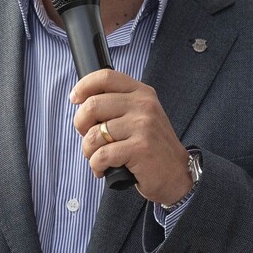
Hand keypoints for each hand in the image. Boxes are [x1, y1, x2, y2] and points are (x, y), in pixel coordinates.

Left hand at [71, 69, 190, 207]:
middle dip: (81, 125)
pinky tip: (104, 169)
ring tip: (98, 158)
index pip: (105, 77)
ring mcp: (143, 126)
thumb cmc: (151, 148)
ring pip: (94, 134)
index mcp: (142, 93)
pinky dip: (96, 166)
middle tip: (89, 139)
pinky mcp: (140, 148)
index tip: (75, 99)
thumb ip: (118, 105)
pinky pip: (101, 155)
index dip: (84, 86)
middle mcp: (144, 105)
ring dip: (88, 151)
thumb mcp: (141, 117)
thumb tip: (82, 103)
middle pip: (92, 105)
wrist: (177, 175)